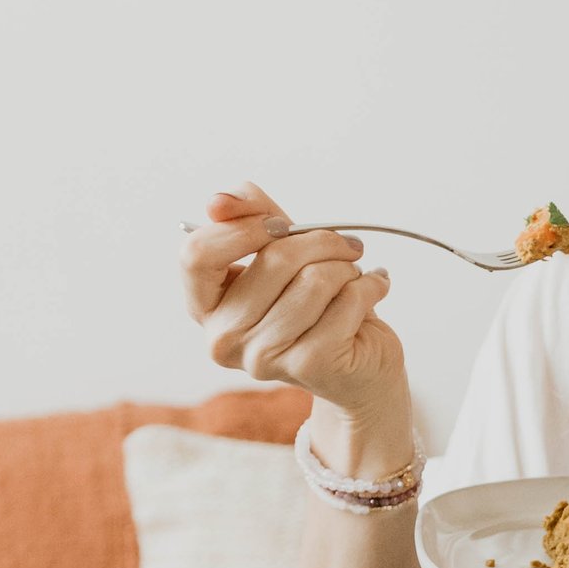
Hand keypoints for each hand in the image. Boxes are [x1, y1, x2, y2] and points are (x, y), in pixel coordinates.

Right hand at [183, 180, 411, 469]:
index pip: (196, 253)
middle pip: (273, 259)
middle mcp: (224, 338)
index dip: (243, 227)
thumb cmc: (316, 304)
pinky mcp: (309, 365)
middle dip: (321, 241)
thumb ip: (251, 217)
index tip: (280, 223)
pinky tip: (372, 291)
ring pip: (314, 279)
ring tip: (354, 276)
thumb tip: (219, 201)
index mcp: (206, 307)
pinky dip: (370, 286)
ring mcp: (263, 357)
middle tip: (345, 246)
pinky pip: (347, 300)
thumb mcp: (281, 251)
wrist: (359, 366)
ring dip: (348, 266)